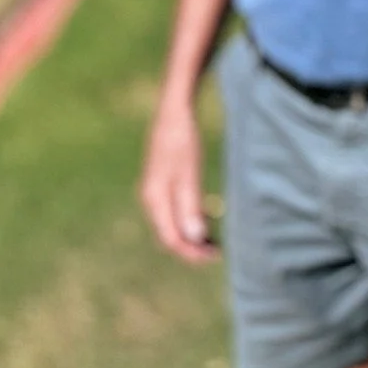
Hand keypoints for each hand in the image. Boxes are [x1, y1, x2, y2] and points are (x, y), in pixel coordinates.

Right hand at [140, 98, 216, 263]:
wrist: (174, 110)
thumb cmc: (182, 139)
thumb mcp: (189, 172)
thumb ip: (189, 205)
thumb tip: (193, 239)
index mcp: (154, 198)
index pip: (170, 238)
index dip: (191, 252)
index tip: (213, 257)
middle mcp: (151, 198)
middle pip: (169, 234)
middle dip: (191, 247)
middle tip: (216, 253)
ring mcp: (155, 190)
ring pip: (171, 223)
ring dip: (190, 235)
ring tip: (213, 241)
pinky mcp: (163, 182)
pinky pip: (174, 210)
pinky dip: (189, 220)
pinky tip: (206, 219)